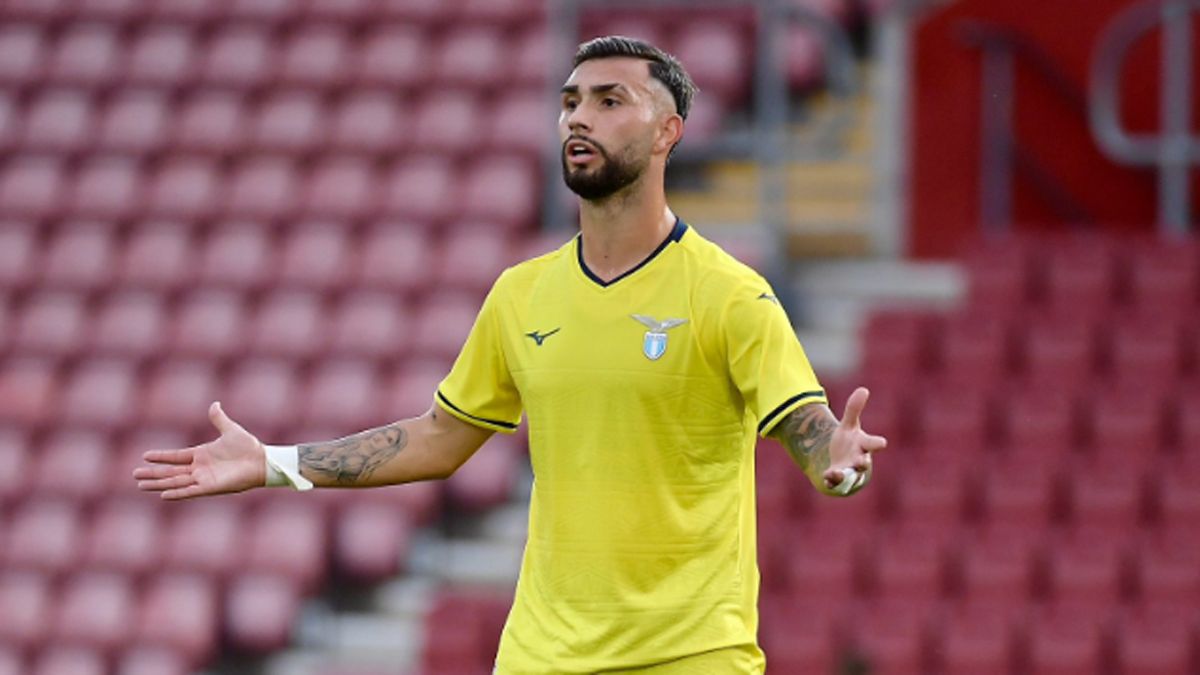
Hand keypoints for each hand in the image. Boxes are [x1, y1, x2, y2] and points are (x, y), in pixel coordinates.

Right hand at [133, 402, 265, 499]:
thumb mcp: (230, 430)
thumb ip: (219, 419)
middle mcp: (199, 468)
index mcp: (201, 455)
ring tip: (140, 485)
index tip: (145, 455)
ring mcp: (203, 479)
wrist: (262, 461)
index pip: (176, 456)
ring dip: (158, 483)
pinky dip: (177, 493)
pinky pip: (190, 491)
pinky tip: (163, 495)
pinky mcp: (210, 487)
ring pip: (175, 482)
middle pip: (170, 471)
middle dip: (153, 473)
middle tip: (135, 474)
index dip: (161, 456)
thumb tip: (214, 404)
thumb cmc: (248, 447)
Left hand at [823, 387, 887, 489]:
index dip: (878, 443)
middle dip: (862, 463)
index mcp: (864, 445)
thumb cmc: (850, 441)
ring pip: (849, 476)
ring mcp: (849, 470)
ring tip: (837, 473)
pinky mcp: (837, 478)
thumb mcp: (849, 424)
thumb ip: (854, 408)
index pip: (873, 444)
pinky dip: (831, 480)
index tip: (882, 443)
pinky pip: (835, 482)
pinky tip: (826, 476)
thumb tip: (863, 389)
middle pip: (864, 463)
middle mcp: (859, 460)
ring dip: (844, 475)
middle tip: (861, 462)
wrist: (841, 460)